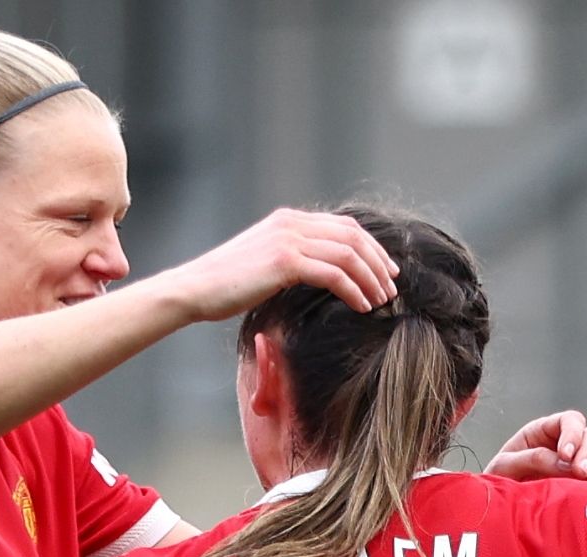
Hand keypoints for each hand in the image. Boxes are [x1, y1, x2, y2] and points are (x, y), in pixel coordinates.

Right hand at [167, 209, 399, 321]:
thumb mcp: (264, 264)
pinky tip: (362, 306)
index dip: (371, 247)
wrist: (195, 289)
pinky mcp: (285, 261)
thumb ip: (292, 259)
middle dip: (378, 262)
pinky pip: (334, 274)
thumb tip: (319, 274)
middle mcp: (291, 223)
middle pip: (353, 236)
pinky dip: (354, 290)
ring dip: (371, 278)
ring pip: (348, 254)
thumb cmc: (225, 286)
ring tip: (381, 301)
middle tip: (392, 288)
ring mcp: (288, 239)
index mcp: (288, 220)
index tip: (386, 271)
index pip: (344, 226)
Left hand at [485, 410, 586, 489]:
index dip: (573, 434)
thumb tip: (565, 464)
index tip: (565, 455)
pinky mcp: (584, 489)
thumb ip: (533, 459)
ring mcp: (578, 467)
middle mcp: (566, 446)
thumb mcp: (506, 464)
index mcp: (545, 432)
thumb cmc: (498, 479)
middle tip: (580, 472)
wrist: (498, 509)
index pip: (570, 421)